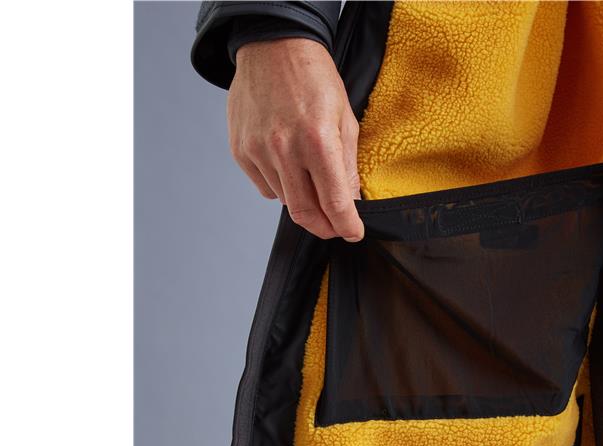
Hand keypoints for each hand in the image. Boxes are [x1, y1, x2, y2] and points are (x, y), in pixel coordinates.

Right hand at [227, 38, 363, 240]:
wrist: (273, 46)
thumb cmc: (313, 78)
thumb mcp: (344, 119)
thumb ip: (348, 166)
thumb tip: (351, 203)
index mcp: (318, 141)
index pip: (335, 203)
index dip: (347, 226)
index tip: (353, 233)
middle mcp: (285, 150)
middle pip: (305, 213)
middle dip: (325, 228)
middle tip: (335, 228)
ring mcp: (259, 152)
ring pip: (285, 201)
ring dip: (303, 201)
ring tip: (310, 178)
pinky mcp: (241, 151)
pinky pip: (265, 187)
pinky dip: (280, 185)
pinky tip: (287, 163)